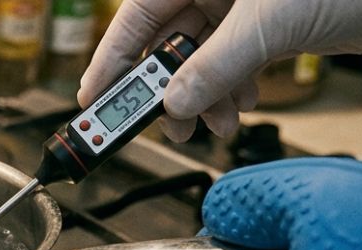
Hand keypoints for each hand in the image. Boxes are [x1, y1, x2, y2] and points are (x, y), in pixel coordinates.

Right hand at [78, 0, 361, 140]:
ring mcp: (242, 6)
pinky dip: (231, 90)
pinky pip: (232, 64)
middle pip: (167, 41)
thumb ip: (213, 67)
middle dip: (166, 89)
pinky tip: (239, 105)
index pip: (137, 15)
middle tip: (160, 125)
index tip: (93, 97)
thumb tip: (175, 105)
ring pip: (200, 59)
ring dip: (202, 99)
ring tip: (213, 125)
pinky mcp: (268, 25)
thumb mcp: (267, 24)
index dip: (111, 58)